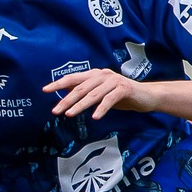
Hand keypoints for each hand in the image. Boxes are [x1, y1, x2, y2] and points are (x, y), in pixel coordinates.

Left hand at [45, 66, 159, 118]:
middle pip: (80, 88)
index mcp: (94, 74)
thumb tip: (64, 94)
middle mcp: (103, 75)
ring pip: (93, 94)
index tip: (45, 90)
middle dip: (66, 100)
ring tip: (69, 114)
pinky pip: (110, 100)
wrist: (146, 96)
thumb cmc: (120, 95)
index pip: (73, 78)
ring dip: (80, 105)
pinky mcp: (124, 89)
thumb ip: (84, 92)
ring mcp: (114, 81)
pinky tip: (95, 117)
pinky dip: (101, 108)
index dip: (58, 83)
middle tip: (55, 110)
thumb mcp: (99, 93)